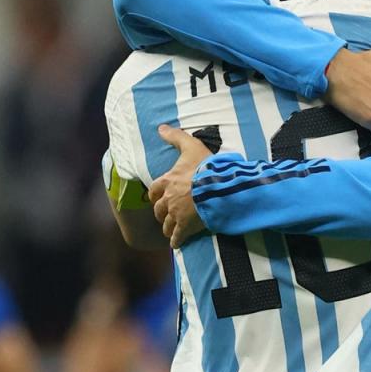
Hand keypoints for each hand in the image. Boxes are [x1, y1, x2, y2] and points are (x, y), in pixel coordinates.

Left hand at [150, 125, 210, 247]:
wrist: (217, 187)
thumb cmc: (205, 167)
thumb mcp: (191, 146)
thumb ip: (176, 137)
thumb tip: (160, 128)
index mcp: (167, 182)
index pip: (154, 191)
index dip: (155, 195)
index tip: (157, 198)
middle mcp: (168, 200)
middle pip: (158, 210)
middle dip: (161, 213)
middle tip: (166, 214)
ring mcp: (176, 215)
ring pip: (166, 225)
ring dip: (168, 227)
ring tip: (171, 229)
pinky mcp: (186, 227)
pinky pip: (177, 237)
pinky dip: (176, 241)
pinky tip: (177, 243)